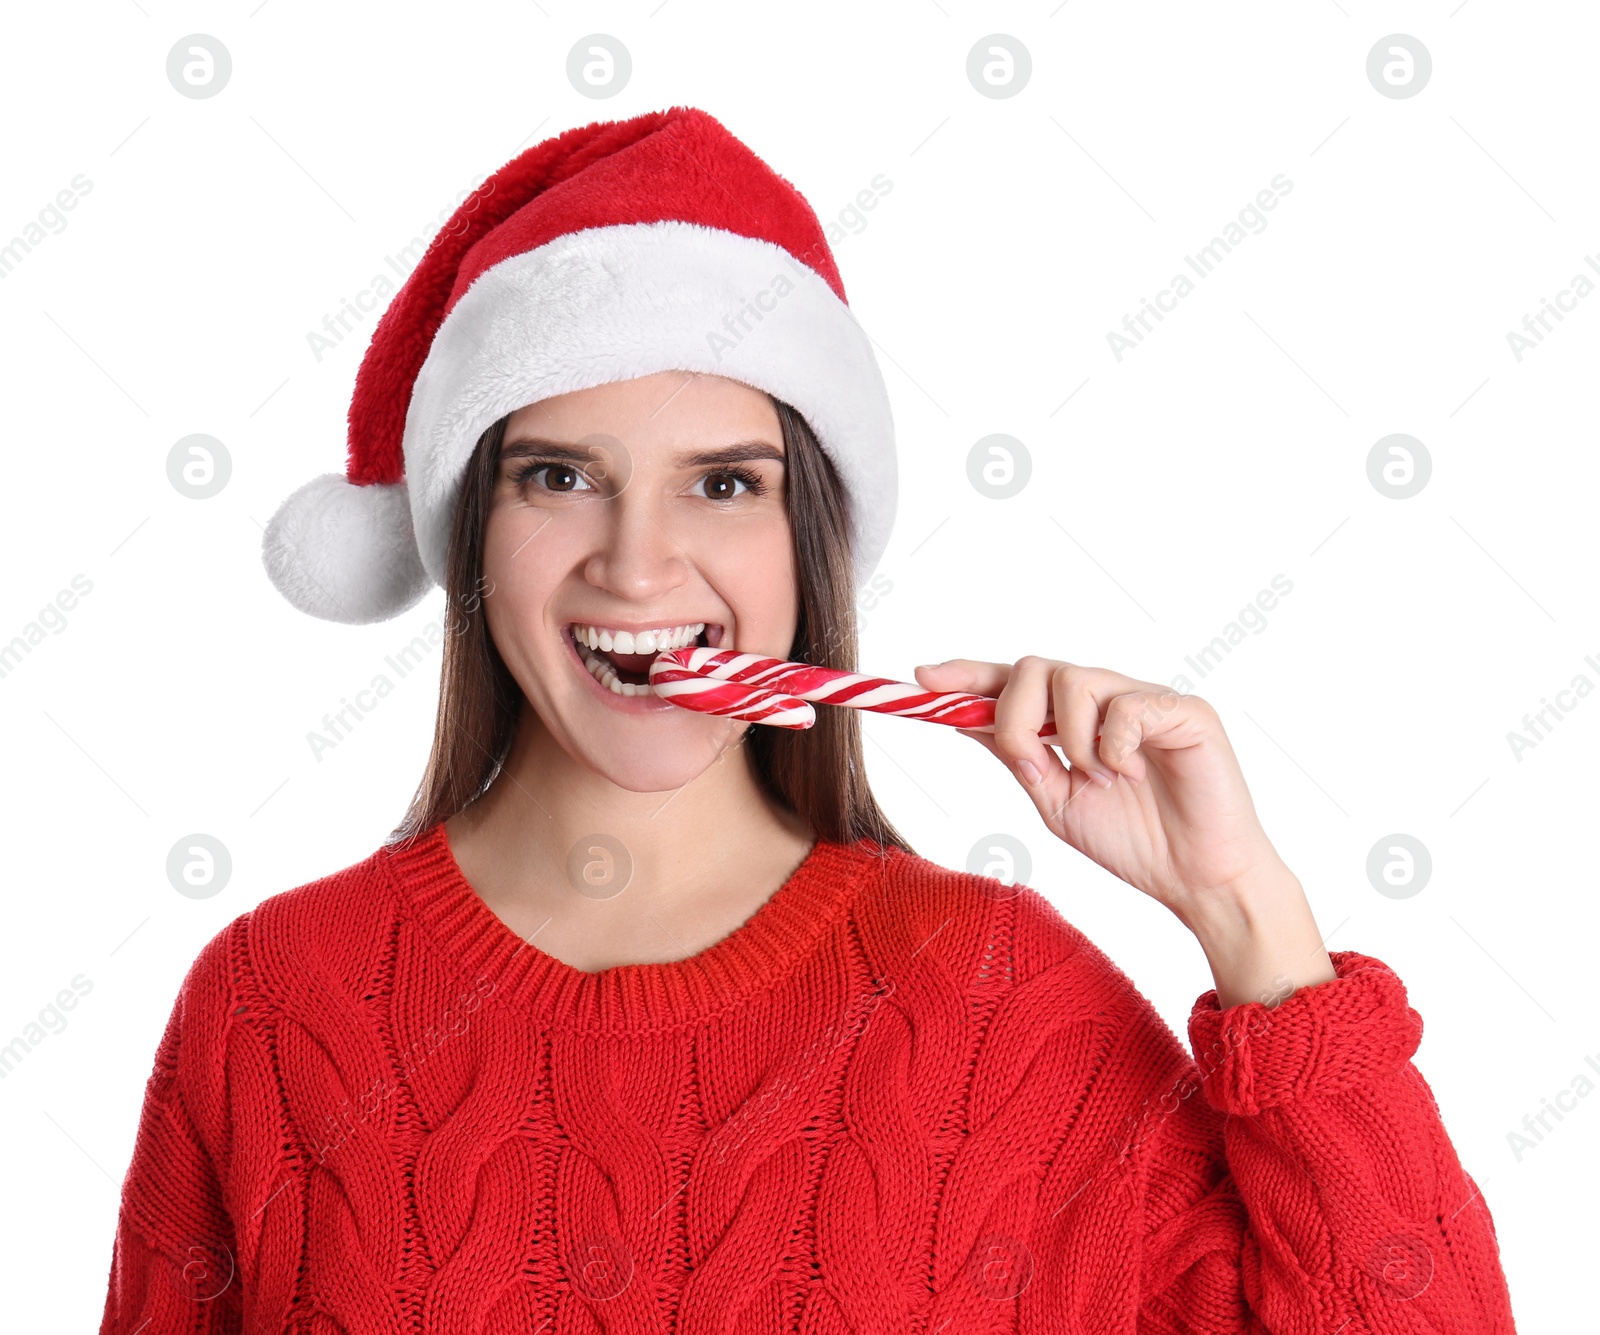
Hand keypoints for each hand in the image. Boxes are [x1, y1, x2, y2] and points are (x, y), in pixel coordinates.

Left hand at [915, 657, 1334, 1005]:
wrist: (1197, 881)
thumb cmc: (1136, 842)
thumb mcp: (1055, 800)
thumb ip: (1017, 758)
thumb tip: (962, 720)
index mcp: (1073, 720)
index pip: (1012, 681)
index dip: (966, 675)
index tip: (921, 678)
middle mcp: (1107, 698)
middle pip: (1032, 667)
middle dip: (1013, 718)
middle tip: (1032, 765)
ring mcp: (1145, 698)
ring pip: (1073, 679)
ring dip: (1070, 740)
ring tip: (1101, 781)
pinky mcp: (1184, 709)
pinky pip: (1125, 706)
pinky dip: (1111, 747)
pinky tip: (1130, 776)